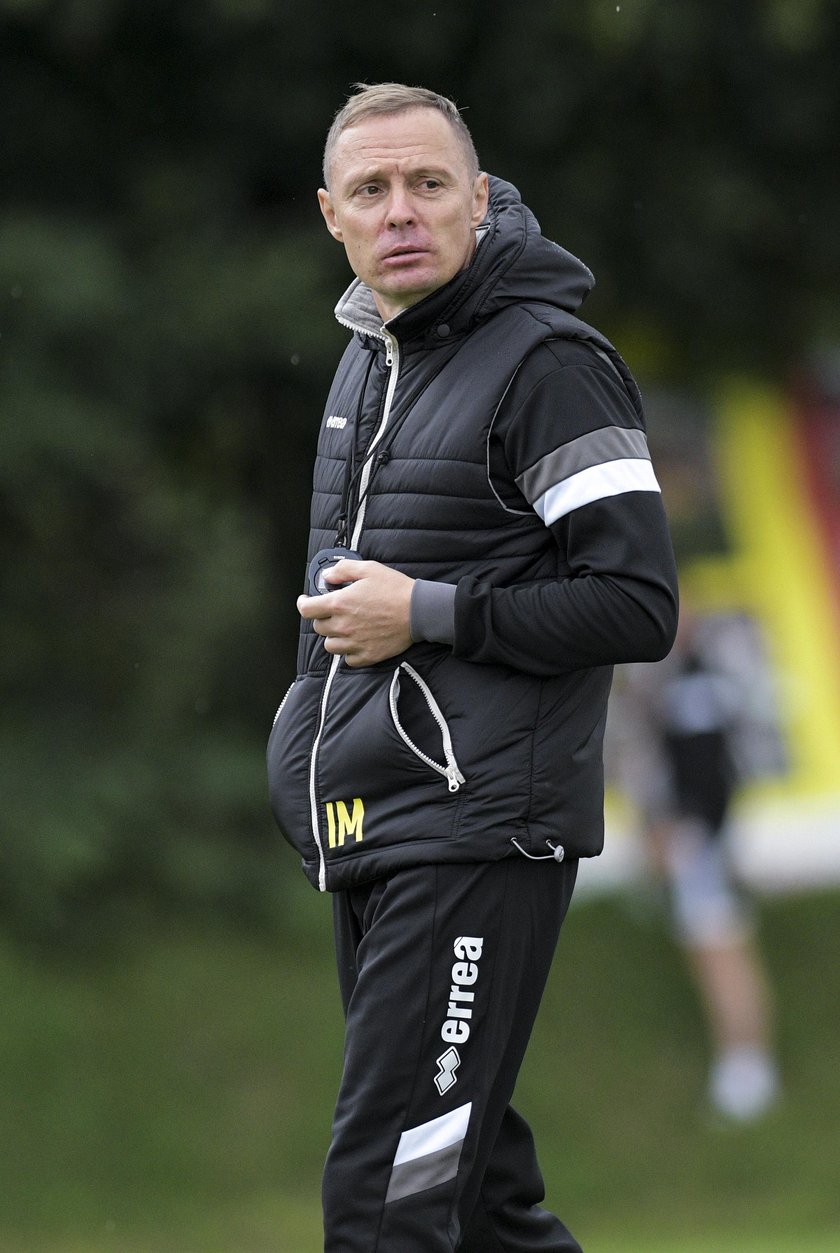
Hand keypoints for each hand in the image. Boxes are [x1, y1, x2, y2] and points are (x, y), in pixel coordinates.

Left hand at [297, 560, 414, 666]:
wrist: (419, 612)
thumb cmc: (395, 589)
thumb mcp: (368, 569)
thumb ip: (343, 570)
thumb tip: (327, 576)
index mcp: (340, 604)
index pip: (307, 610)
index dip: (304, 604)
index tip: (307, 601)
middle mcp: (343, 626)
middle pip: (318, 627)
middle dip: (323, 618)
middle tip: (334, 612)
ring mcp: (354, 643)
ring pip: (330, 646)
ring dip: (333, 637)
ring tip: (344, 628)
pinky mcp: (367, 655)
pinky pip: (348, 659)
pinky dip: (348, 652)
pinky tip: (356, 641)